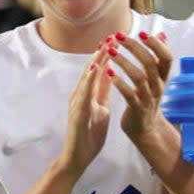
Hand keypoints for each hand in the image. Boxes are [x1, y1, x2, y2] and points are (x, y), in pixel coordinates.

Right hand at [57, 51, 112, 177]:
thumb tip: (110, 77)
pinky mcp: (77, 112)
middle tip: (111, 35)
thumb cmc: (88, 135)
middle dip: (101, 52)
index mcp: (89, 94)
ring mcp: (77, 102)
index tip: (116, 39)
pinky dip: (88, 80)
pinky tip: (94, 69)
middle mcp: (81, 95)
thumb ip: (103, 93)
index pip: (98, 71)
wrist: (77, 157)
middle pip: (91, 69)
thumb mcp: (101, 109)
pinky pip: (83, 93)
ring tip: (104, 46)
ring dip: (95, 61)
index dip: (106, 55)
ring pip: (86, 77)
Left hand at [103, 30, 174, 150]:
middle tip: (119, 36)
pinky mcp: (137, 109)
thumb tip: (162, 34)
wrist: (146, 129)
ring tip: (111, 51)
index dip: (157, 44)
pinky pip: (129, 94)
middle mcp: (158, 87)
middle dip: (135, 47)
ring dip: (124, 62)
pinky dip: (119, 83)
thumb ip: (159, 57)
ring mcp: (148, 99)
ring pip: (139, 77)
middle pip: (150, 63)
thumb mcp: (157, 78)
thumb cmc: (148, 99)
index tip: (142, 32)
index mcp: (163, 77)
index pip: (167, 57)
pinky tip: (108, 72)